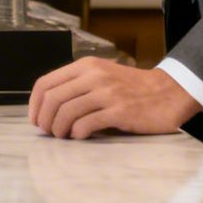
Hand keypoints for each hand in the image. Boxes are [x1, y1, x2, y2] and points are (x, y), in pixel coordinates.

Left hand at [28, 59, 202, 138]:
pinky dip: (78, 134)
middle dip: (44, 119)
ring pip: (66, 112)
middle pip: (52, 98)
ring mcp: (107, 93)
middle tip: (48, 132)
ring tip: (64, 136)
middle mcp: (94, 76)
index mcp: (86, 66)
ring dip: (59, 129)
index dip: (34, 104)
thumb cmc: (132, 88)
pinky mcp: (119, 111)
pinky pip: (87, 124)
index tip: (35, 119)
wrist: (167, 93)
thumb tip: (47, 108)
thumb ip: (78, 85)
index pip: (46, 82)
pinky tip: (81, 136)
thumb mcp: (102, 76)